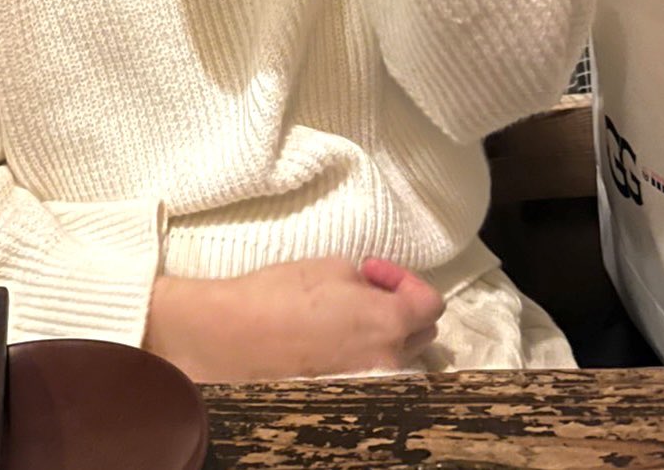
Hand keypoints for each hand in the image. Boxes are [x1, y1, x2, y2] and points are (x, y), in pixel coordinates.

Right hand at [144, 256, 443, 381]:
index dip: (406, 279)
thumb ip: (366, 281)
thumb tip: (372, 291)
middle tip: (365, 287)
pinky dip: (364, 356)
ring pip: (398, 357)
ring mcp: (366, 384)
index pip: (431, 304)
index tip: (373, 269)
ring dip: (386, 334)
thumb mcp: (331, 267)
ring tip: (348, 315)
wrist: (232, 338)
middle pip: (421, 333)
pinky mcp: (344, 396)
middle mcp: (387, 362)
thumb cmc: (279, 294)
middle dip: (401, 306)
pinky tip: (333, 339)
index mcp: (388, 324)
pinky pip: (371, 373)